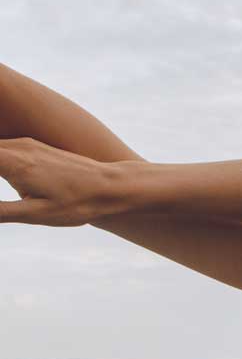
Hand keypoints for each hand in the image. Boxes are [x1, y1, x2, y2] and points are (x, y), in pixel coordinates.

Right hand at [0, 137, 127, 225]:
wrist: (114, 186)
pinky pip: (2, 148)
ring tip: (21, 192)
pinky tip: (8, 177)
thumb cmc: (78, 203)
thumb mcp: (35, 214)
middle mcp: (16, 146)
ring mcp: (25, 144)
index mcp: (12, 161)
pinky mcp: (33, 147)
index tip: (7, 192)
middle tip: (15, 193)